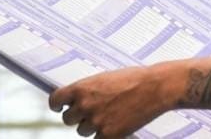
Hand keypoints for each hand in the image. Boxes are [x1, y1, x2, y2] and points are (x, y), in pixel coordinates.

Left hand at [49, 66, 172, 137]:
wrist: (155, 88)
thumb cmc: (134, 79)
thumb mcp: (105, 78)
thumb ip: (88, 89)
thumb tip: (78, 97)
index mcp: (82, 88)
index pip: (55, 100)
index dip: (57, 104)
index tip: (59, 106)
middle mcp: (84, 105)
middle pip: (68, 118)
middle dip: (78, 116)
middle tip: (93, 111)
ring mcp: (95, 122)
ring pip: (82, 130)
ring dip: (92, 126)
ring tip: (110, 115)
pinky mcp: (107, 135)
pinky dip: (105, 134)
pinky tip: (115, 124)